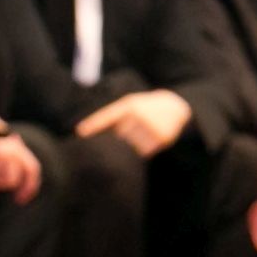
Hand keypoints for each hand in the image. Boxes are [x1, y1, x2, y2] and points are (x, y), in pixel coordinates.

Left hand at [74, 89, 191, 157]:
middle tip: (135, 129)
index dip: (94, 124)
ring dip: (135, 144)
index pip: (108, 116)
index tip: (80, 132)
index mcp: (130, 105)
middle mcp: (140, 114)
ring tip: (145, 132)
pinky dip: (146, 149)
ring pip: (133, 146)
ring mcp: (151, 126)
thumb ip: (112, 119)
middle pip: (120, 136)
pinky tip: (152, 138)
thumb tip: (86, 133)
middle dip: (124, 136)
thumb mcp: (130, 106)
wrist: (176, 106)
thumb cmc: (147, 108)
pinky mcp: (162, 138)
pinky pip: (145, 152)